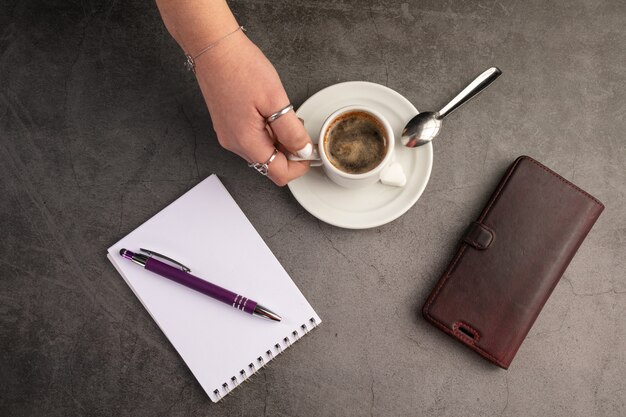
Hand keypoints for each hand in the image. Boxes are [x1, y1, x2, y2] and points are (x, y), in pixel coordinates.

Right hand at [193, 32, 311, 185]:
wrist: (214, 48)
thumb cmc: (241, 68)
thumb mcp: (276, 100)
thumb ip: (291, 131)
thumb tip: (303, 151)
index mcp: (247, 141)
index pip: (278, 173)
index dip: (299, 166)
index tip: (309, 149)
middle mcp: (234, 143)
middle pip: (270, 164)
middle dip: (289, 150)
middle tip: (296, 124)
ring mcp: (228, 135)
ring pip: (261, 151)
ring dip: (278, 140)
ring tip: (282, 113)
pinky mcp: (227, 125)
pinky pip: (251, 138)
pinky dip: (266, 131)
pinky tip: (269, 111)